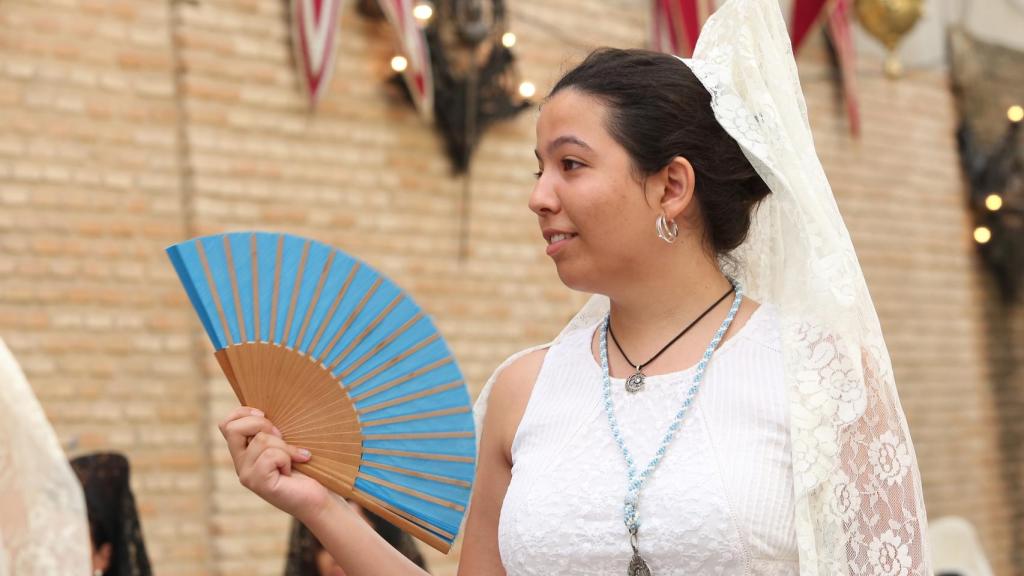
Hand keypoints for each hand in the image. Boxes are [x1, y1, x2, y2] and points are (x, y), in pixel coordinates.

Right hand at [218, 406, 329, 521]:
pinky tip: (291, 470)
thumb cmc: (305, 469)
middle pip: (233, 428)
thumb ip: (272, 431)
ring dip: (285, 446)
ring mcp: (247, 475)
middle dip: (262, 424)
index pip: (226, 424)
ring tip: (293, 461)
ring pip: (261, 440)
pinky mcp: (258, 483)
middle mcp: (240, 464)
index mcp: (244, 452)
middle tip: (282, 436)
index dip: (243, 413)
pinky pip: (271, 455)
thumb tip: (267, 412)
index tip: (265, 415)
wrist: (317, 498)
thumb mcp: (285, 443)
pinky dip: (288, 458)